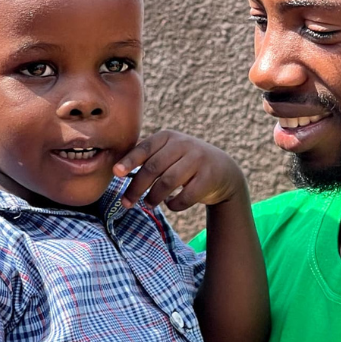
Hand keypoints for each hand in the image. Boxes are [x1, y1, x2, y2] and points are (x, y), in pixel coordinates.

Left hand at [115, 129, 245, 211]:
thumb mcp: (169, 152)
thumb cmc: (186, 163)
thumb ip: (148, 157)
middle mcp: (184, 144)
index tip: (116, 173)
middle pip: (153, 168)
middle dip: (136, 188)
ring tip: (148, 204)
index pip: (145, 148)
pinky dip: (174, 204)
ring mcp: (198, 160)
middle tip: (127, 203)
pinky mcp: (208, 178)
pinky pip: (186, 196)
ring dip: (154, 197)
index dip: (129, 161)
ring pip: (168, 182)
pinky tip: (171, 204)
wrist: (224, 170)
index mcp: (168, 136)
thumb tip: (117, 171)